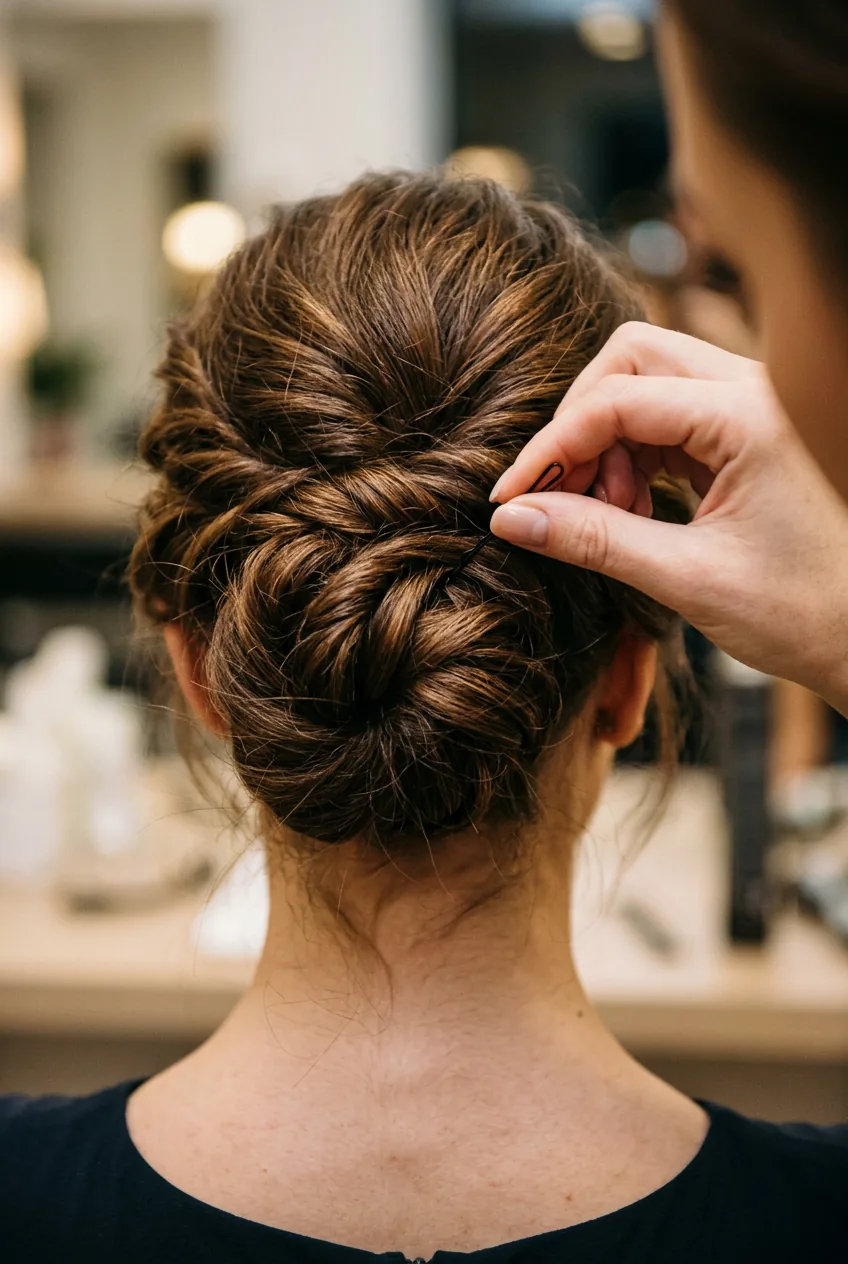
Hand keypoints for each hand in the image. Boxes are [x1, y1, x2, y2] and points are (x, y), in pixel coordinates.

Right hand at [489, 322, 847, 713]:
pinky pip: (671, 416)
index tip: (509, 500)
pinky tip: (631, 512)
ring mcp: (755, 406)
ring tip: (607, 517)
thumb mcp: (688, 580)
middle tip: (559, 497)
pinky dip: (635, 455)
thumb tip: (512, 519)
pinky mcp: (748, 431)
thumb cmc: (805, 615)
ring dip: (606, 443)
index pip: (616, 399)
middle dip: (580, 423)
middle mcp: (756, 392)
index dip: (551, 450)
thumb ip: (594, 541)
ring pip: (647, 383)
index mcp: (750, 417)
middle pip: (631, 359)